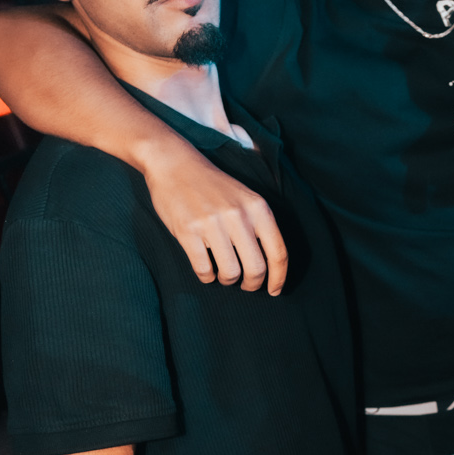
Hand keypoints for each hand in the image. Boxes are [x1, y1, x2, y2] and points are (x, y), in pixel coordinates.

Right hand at [145, 140, 289, 293]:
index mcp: (258, 208)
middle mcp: (238, 216)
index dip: (279, 278)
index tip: (274, 291)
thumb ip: (258, 225)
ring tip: (223, 274)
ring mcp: (212, 224)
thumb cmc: (212, 186)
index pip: (278, 253)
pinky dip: (207, 277)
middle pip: (256, 269)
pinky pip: (204, 270)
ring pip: (230, 273)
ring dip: (227, 281)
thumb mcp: (245, 198)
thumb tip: (269, 266)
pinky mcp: (188, 231)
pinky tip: (206, 270)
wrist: (174, 163)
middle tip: (245, 284)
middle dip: (252, 284)